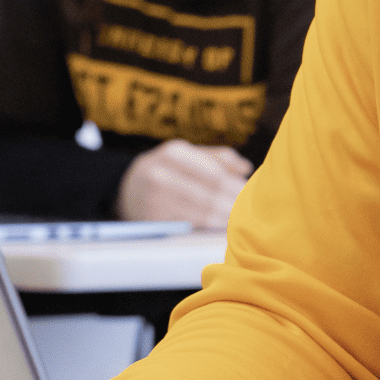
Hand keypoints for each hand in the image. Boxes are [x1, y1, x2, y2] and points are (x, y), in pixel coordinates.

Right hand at [117, 139, 250, 226]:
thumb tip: (246, 168)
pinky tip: (221, 225)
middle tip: (251, 210)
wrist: (128, 189)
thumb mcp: (187, 154)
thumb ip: (218, 158)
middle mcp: (161, 174)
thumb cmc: (167, 169)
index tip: (252, 193)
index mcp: (174, 153)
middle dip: (233, 203)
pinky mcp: (152, 220)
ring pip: (200, 212)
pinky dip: (208, 226)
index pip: (214, 173)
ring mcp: (154, 199)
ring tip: (241, 218)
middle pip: (209, 194)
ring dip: (224, 217)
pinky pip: (188, 225)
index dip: (236, 186)